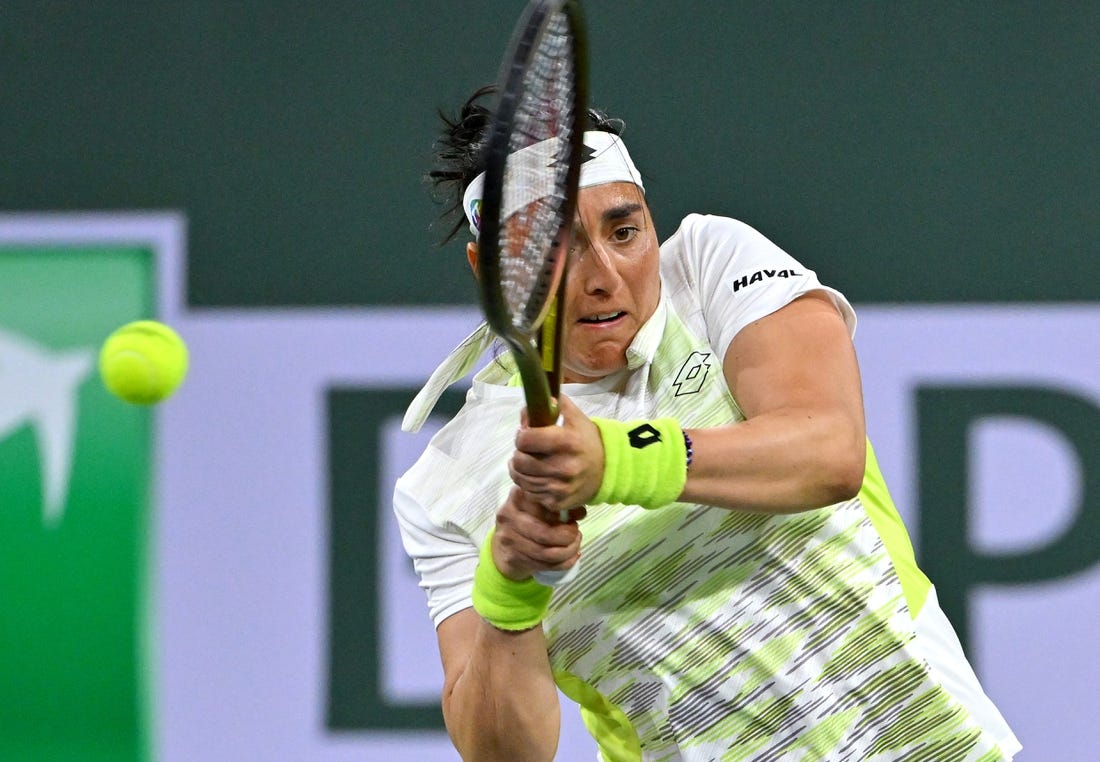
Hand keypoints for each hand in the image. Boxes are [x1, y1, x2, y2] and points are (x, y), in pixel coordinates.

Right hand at [492, 486, 585, 580]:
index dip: (563, 513)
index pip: (544, 505)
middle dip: (568, 536)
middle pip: (545, 533)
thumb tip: (580, 511)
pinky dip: (564, 563)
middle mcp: (509, 516)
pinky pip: (545, 565)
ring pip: (547, 553)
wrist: (502, 547)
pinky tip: (571, 557)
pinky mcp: (513, 557)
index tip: (574, 517)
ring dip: (568, 551)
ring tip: (575, 545)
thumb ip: (559, 506)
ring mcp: (508, 538)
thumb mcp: (539, 507)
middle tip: (576, 534)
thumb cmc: (526, 522)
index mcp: (517, 497)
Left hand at [509, 394, 604, 514]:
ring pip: (521, 479)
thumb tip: (530, 406)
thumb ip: (554, 405)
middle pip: (519, 461)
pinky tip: (537, 477)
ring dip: (520, 469)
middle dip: (519, 453)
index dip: (521, 434)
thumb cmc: (588, 441)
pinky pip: (530, 493)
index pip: (525, 439)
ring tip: (528, 463)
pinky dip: (529, 485)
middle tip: (526, 450)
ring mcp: (559, 488)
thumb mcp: (575, 417)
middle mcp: (563, 467)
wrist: (608, 470)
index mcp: (566, 442)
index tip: (526, 434)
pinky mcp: (557, 503)